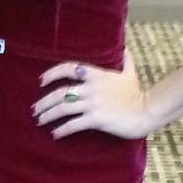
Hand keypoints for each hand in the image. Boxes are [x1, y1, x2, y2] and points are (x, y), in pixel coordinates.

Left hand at [34, 51, 152, 140]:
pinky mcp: (96, 119)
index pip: (68, 68)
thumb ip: (125, 60)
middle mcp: (91, 88)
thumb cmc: (137, 93)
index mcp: (96, 75)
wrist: (147, 111)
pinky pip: (73, 124)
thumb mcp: (130, 73)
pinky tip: (55, 134)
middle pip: (60, 92)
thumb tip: (126, 48)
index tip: (41, 81)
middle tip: (35, 109)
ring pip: (63, 108)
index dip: (52, 74)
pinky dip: (61, 130)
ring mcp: (93, 104)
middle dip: (44, 102)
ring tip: (40, 121)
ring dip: (48, 115)